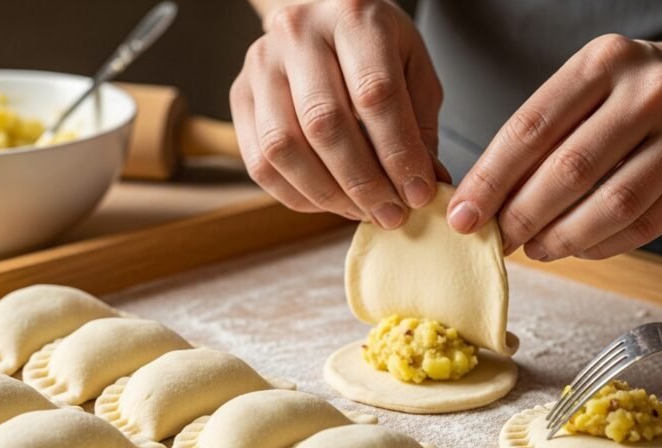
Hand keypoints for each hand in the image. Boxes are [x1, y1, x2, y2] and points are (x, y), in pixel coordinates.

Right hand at [230, 0, 447, 227]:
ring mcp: (261, 63)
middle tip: (391, 214)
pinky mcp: (239, 94)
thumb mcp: (414, 71)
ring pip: (284, 147)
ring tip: (362, 211)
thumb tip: (422, 186)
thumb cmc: (376, 49)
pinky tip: (330, 202)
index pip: (375, 94)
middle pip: (325, 124)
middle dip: (363, 183)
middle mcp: (298, 34)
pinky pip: (260, 162)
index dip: (398, 153)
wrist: (321, 20)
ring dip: (328, 194)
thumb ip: (419, 126)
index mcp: (353, 17)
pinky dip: (297, 195)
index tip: (418, 193)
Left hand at [446, 35, 661, 258]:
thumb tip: (489, 197)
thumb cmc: (649, 91)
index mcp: (605, 61)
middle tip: (495, 241)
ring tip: (535, 248)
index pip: (531, 126)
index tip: (462, 214)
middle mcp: (651, 91)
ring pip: (611, 204)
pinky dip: (603, 245)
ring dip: (562, 237)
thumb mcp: (599, 82)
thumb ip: (550, 129)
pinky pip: (646, 225)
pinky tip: (578, 248)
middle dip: (521, 215)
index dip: (490, 178)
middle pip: (569, 169)